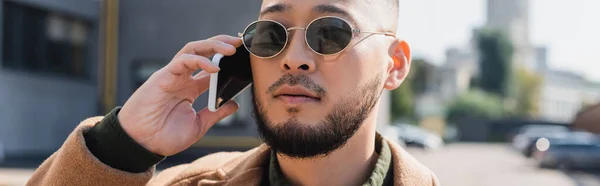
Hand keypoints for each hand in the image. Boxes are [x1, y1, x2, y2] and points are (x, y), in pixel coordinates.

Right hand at [117, 35, 241, 155]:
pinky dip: (199, 60)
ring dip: (213, 45)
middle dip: (222, 45)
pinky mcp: (163, 76)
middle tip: (241, 44)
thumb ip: (215, 113)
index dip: (228, 61)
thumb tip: (235, 104)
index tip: (245, 59)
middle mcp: (183, 78)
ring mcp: (173, 75)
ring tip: (232, 49)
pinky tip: (214, 67)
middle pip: (204, 52)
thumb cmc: (165, 136)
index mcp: (190, 88)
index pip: (212, 68)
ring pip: (193, 49)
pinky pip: (182, 60)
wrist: (142, 144)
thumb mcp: (198, 125)